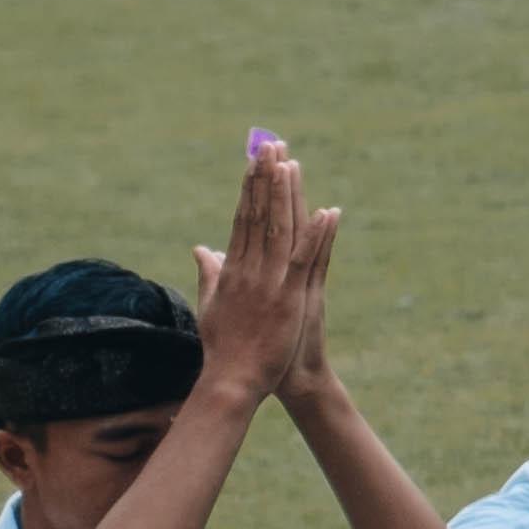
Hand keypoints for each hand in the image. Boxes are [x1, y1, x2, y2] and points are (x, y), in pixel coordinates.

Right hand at [188, 134, 332, 401]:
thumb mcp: (210, 305)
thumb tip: (201, 247)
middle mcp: (248, 270)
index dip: (249, 189)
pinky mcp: (289, 298)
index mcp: (232, 270)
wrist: (233, 383)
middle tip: (270, 145)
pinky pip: (304, 261)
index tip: (254, 162)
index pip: (241, 220)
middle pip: (258, 216)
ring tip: (290, 162)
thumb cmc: (224, 348)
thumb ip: (209, 273)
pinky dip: (316, 236)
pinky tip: (327, 212)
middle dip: (264, 179)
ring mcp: (269, 283)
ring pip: (279, 230)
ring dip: (285, 195)